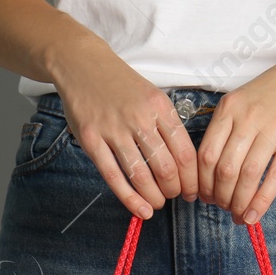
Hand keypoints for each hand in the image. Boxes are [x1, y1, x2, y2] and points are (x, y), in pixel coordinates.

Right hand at [51, 34, 198, 219]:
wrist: (83, 65)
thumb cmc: (122, 86)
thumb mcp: (153, 97)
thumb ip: (167, 126)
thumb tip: (184, 165)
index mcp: (160, 108)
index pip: (185, 152)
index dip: (192, 179)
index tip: (192, 191)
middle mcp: (139, 118)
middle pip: (166, 168)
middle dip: (174, 190)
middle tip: (174, 197)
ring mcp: (113, 129)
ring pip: (141, 175)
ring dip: (154, 197)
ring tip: (157, 204)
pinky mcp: (91, 139)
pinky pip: (113, 176)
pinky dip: (129, 198)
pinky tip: (139, 210)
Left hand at [197, 63, 275, 224]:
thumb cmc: (271, 93)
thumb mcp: (240, 102)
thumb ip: (225, 130)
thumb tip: (210, 173)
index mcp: (228, 109)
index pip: (206, 155)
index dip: (203, 183)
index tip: (205, 197)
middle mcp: (247, 118)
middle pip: (225, 169)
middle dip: (220, 197)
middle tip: (223, 208)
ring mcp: (273, 128)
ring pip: (248, 175)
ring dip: (240, 202)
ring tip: (239, 215)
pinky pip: (275, 176)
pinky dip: (262, 201)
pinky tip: (255, 215)